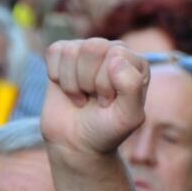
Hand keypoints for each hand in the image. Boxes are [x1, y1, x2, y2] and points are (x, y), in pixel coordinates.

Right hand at [41, 38, 149, 155]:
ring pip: (71, 51)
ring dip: (72, 83)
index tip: (107, 102)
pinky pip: (55, 51)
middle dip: (87, 81)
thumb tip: (115, 57)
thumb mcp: (128, 117)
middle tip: (94, 98)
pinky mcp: (65, 55)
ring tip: (82, 96)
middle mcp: (115, 51)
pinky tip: (68, 89)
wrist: (77, 143)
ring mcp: (89, 51)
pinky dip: (56, 75)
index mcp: (136, 63)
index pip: (115, 55)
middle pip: (92, 47)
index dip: (105, 84)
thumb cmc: (106, 129)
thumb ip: (131, 87)